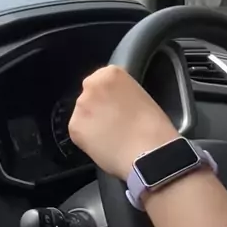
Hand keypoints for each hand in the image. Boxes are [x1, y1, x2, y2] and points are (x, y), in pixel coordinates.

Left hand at [68, 65, 178, 180]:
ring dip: (91, 122)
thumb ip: (122, 92)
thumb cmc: (153, 126)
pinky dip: (87, 139)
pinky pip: (79, 131)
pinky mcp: (74, 127)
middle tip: (113, 121)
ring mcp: (80, 106)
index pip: (102, 79)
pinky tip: (103, 145)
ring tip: (109, 136)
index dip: (110, 95)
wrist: (148, 152)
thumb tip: (115, 101)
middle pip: (90, 94)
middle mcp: (91, 85)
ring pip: (83, 113)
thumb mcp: (140, 96)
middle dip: (98, 106)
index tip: (117, 106)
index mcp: (110, 73)